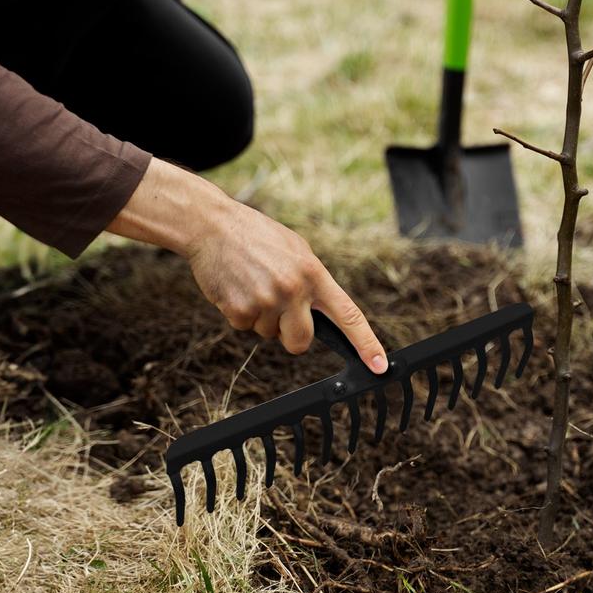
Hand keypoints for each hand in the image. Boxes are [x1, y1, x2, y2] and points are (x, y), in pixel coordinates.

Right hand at [107, 159, 387, 370]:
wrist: (212, 226)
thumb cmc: (257, 237)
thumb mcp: (296, 249)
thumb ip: (312, 281)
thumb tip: (324, 314)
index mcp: (313, 273)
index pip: (348, 315)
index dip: (366, 343)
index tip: (379, 366)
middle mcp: (294, 289)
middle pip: (301, 342)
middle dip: (290, 335)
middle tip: (278, 309)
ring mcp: (266, 301)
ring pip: (269, 334)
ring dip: (261, 317)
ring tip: (252, 283)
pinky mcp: (239, 310)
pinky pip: (244, 327)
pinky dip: (239, 312)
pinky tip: (236, 286)